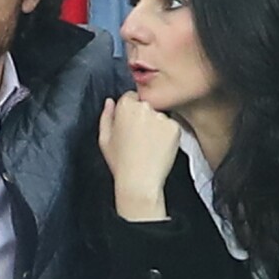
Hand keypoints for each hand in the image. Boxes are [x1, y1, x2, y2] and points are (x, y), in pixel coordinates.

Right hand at [98, 92, 179, 220]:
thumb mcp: (104, 138)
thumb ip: (106, 115)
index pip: (131, 97)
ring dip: (156, 125)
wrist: (140, 181)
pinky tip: (159, 147)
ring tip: (149, 145)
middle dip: (143, 116)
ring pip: (159, 116)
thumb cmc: (119, 161)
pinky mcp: (174, 128)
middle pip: (146, 105)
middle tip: (139, 137)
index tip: (130, 125)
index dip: (129, 111)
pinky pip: (171, 126)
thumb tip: (110, 101)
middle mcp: (144, 107)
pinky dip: (167, 135)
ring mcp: (161, 117)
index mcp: (125, 105)